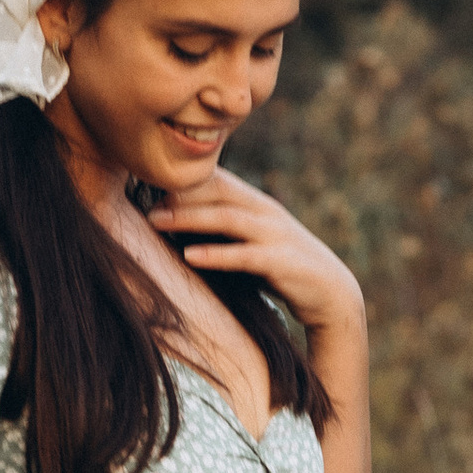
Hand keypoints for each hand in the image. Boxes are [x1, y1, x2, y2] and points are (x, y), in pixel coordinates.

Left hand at [151, 166, 365, 344]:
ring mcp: (275, 235)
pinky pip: (244, 255)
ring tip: (155, 221)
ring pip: (227, 218)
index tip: (146, 182)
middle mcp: (265, 212)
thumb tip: (179, 224)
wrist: (331, 293)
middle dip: (180, 193)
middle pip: (218, 191)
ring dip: (189, 218)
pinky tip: (191, 256)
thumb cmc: (282, 268)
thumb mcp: (252, 241)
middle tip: (141, 199)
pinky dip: (216, 254)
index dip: (184, 179)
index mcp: (256, 204)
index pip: (217, 180)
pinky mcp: (280, 262)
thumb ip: (224, 229)